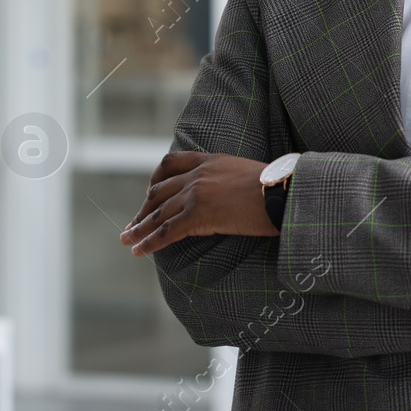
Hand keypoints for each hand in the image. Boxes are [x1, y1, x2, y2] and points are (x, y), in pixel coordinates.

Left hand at [119, 151, 277, 256]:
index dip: (156, 180)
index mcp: (210, 160)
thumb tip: (233, 194)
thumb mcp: (248, 173)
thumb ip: (230, 178)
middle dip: (144, 209)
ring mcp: (195, 193)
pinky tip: (138, 251)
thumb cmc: (278, 187)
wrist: (284, 192)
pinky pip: (166, 232)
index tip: (149, 193)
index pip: (172, 164)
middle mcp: (198, 174)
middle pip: (159, 191)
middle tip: (133, 223)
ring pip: (158, 213)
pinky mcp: (198, 214)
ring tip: (126, 239)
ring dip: (139, 228)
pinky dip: (149, 242)